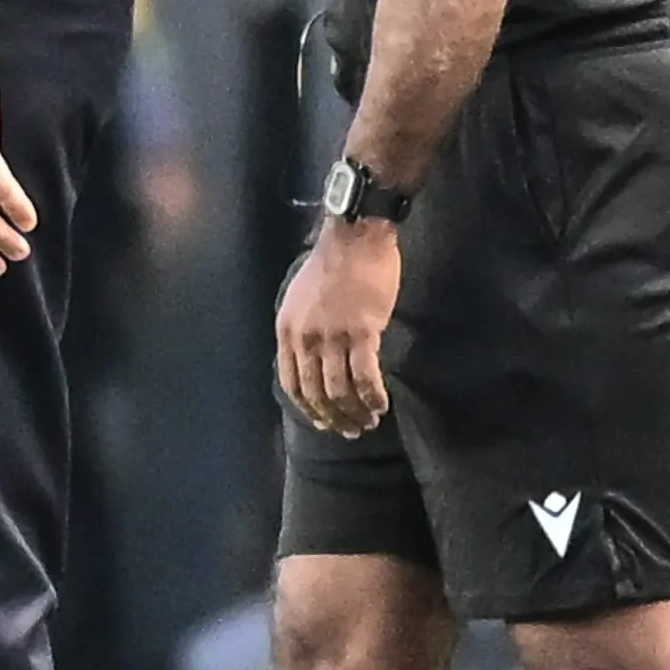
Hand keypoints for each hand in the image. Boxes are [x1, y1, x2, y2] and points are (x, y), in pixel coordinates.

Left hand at [277, 217, 399, 436]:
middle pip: (315, 393)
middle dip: (334, 418)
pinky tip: (382, 406)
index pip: (291, 384)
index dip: (308, 410)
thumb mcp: (302, 302)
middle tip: (352, 431)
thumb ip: (305, 333)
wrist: (354, 238)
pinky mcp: (361, 333)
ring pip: (340, 390)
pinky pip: (365, 378)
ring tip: (370, 421)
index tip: (325, 423)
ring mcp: (332, 336)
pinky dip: (373, 398)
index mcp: (287, 330)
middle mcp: (304, 338)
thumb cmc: (332, 267)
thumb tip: (316, 366)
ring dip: (355, 412)